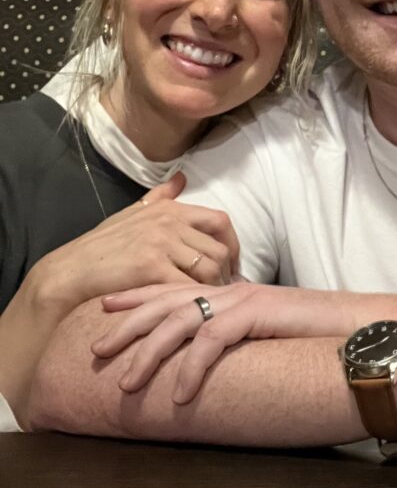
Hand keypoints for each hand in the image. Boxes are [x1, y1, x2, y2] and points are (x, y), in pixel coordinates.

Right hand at [27, 172, 239, 314]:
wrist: (72, 270)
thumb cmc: (102, 245)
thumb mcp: (132, 212)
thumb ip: (160, 196)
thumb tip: (181, 177)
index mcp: (170, 209)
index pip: (220, 220)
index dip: (234, 244)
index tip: (232, 264)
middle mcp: (169, 222)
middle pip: (220, 248)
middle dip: (227, 272)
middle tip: (224, 290)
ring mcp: (161, 244)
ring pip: (210, 268)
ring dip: (216, 288)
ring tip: (211, 302)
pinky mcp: (152, 268)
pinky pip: (188, 285)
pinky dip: (196, 300)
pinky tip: (194, 310)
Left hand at [93, 282, 354, 399]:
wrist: (361, 330)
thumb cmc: (319, 337)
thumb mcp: (270, 337)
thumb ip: (241, 341)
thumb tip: (215, 363)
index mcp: (232, 293)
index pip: (174, 291)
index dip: (137, 299)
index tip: (104, 310)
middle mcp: (233, 291)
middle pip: (166, 302)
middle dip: (127, 325)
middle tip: (97, 349)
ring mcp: (245, 300)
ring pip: (180, 321)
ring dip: (150, 353)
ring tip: (127, 383)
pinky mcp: (259, 314)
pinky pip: (214, 340)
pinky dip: (192, 368)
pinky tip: (180, 394)